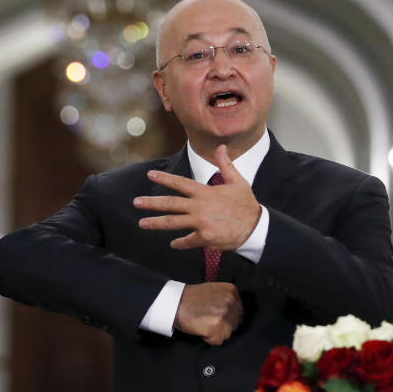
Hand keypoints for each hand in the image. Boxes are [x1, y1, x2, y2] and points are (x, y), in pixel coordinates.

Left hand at [134, 145, 260, 250]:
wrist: (256, 227)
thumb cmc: (246, 205)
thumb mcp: (238, 182)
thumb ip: (225, 165)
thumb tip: (221, 147)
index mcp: (205, 192)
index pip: (180, 183)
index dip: (164, 178)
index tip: (150, 175)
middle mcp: (200, 207)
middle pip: (170, 204)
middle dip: (151, 203)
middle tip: (136, 202)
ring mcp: (201, 223)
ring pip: (173, 222)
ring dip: (156, 223)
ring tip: (142, 223)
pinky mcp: (205, 238)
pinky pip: (187, 241)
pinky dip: (180, 243)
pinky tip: (173, 244)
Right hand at [175, 282, 242, 345]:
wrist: (173, 302)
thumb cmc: (191, 298)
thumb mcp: (213, 290)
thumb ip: (226, 299)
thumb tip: (234, 314)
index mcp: (231, 291)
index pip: (238, 312)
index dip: (227, 317)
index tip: (215, 316)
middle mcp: (230, 301)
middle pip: (235, 323)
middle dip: (222, 325)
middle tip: (207, 320)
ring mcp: (224, 314)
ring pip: (227, 333)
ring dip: (216, 332)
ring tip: (203, 323)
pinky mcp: (216, 327)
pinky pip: (218, 341)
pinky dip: (208, 338)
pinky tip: (200, 328)